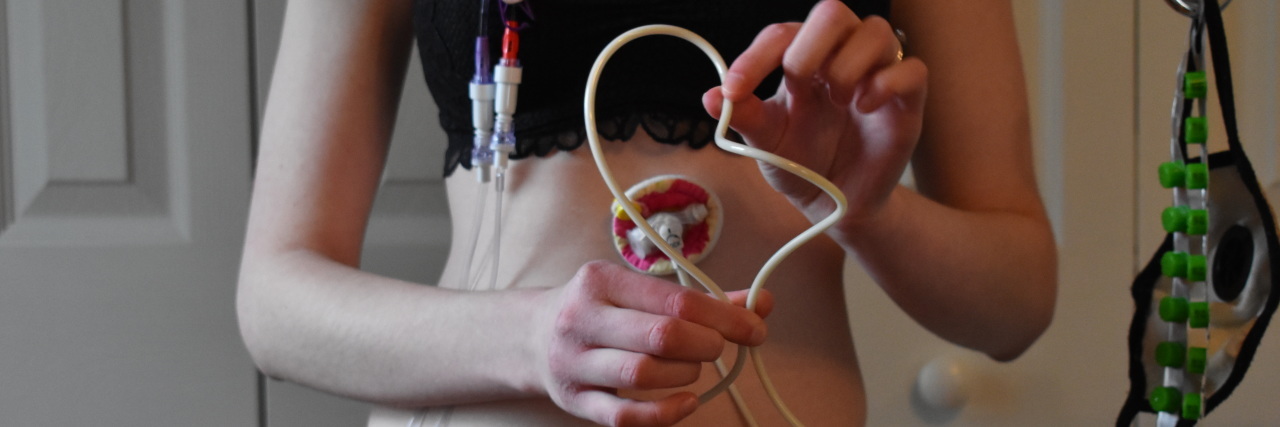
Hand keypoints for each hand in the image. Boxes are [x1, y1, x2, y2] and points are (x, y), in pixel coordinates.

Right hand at [533, 261, 771, 425]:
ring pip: (644, 375)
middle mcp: (583, 319)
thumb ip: (696, 298)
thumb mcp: (636, 290)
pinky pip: (624, 417)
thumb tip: (760, 304)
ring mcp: (575, 363)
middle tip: (717, 347)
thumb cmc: (596, 309)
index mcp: (601, 281)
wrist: (529, 336)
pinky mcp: (574, 401)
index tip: (755, 328)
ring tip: (692, 368)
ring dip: (686, 375)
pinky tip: (687, 402)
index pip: (675, 300)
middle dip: (706, 345)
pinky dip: (664, 413)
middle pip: (662, 336)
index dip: (725, 317)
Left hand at [703, 0, 927, 229]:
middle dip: (808, 46)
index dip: (756, 55)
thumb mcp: (765, 143)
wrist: (834, 206)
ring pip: (876, 30)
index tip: (734, 88)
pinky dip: (887, 83)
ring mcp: (876, 77)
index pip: (781, 35)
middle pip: (833, 13)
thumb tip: (710, 97)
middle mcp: (840, 59)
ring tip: (836, 100)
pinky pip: (912, 70)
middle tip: (797, 84)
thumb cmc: (802, 165)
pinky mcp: (906, 103)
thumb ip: (744, 117)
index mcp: (802, 62)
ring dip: (847, 63)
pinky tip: (865, 108)